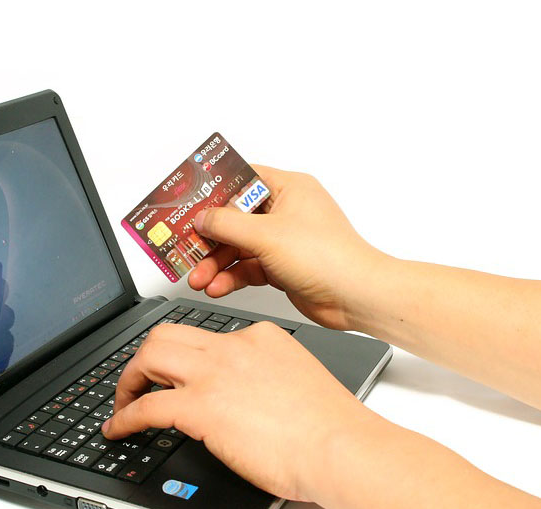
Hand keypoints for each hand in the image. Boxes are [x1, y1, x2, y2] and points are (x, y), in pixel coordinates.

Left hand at [102, 322, 375, 501]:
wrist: (340, 447)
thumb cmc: (330, 426)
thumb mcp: (294, 380)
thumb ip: (262, 378)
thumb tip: (238, 398)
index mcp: (258, 337)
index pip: (204, 335)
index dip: (181, 358)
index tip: (173, 374)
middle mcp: (231, 347)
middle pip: (166, 334)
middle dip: (144, 359)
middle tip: (138, 384)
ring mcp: (214, 373)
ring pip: (149, 356)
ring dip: (129, 380)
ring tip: (123, 403)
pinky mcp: (200, 406)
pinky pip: (146, 406)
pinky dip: (124, 417)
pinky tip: (118, 430)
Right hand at [188, 166, 386, 329]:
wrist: (354, 296)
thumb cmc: (327, 256)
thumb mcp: (266, 235)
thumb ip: (227, 224)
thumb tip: (202, 218)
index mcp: (288, 188)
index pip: (241, 179)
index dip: (212, 190)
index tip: (188, 201)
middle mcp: (285, 211)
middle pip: (234, 218)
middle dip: (209, 238)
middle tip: (186, 249)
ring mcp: (283, 240)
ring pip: (238, 247)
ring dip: (216, 263)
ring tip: (198, 278)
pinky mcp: (282, 266)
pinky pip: (247, 268)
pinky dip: (231, 277)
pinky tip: (217, 286)